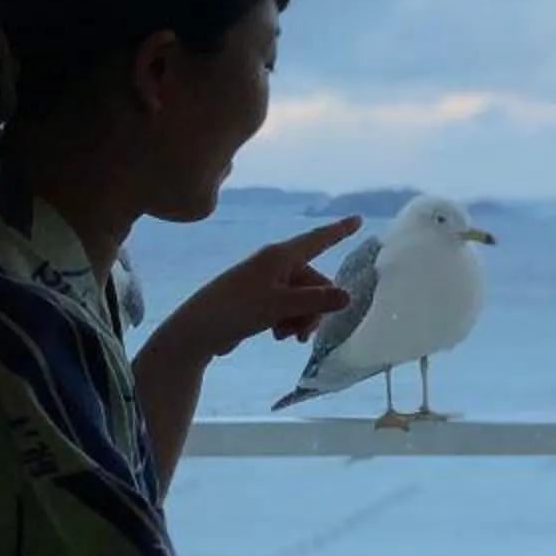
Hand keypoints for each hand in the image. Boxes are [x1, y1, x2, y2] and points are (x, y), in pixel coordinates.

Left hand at [155, 217, 360, 362]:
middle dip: (314, 308)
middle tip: (303, 333)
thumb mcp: (279, 306)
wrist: (197, 331)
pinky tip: (278, 335)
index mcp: (280, 256)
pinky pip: (288, 307)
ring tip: (287, 336)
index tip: (358, 219)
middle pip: (313, 282)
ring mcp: (266, 282)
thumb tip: (349, 296)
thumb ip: (316, 301)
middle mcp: (275, 265)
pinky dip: (289, 321)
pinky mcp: (259, 300)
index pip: (317, 239)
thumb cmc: (236, 310)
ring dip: (301, 318)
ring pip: (302, 298)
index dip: (339, 230)